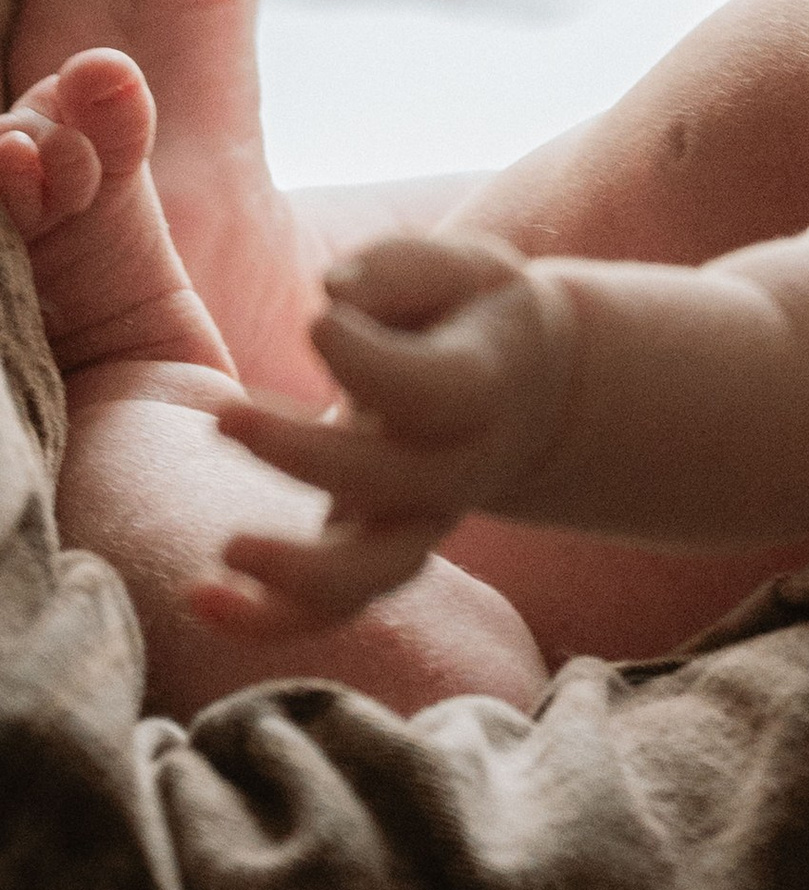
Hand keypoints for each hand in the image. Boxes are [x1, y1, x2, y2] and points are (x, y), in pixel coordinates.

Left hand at [205, 228, 571, 633]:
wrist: (528, 392)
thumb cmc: (473, 313)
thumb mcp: (459, 268)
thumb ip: (399, 270)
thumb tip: (334, 292)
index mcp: (483, 386)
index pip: (429, 390)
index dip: (369, 360)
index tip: (318, 320)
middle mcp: (456, 467)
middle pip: (383, 479)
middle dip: (298, 453)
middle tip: (224, 416)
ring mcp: (419, 522)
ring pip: (370, 573)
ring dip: (297, 573)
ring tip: (226, 550)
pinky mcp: (378, 552)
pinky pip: (331, 609)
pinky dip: (268, 620)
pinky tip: (200, 599)